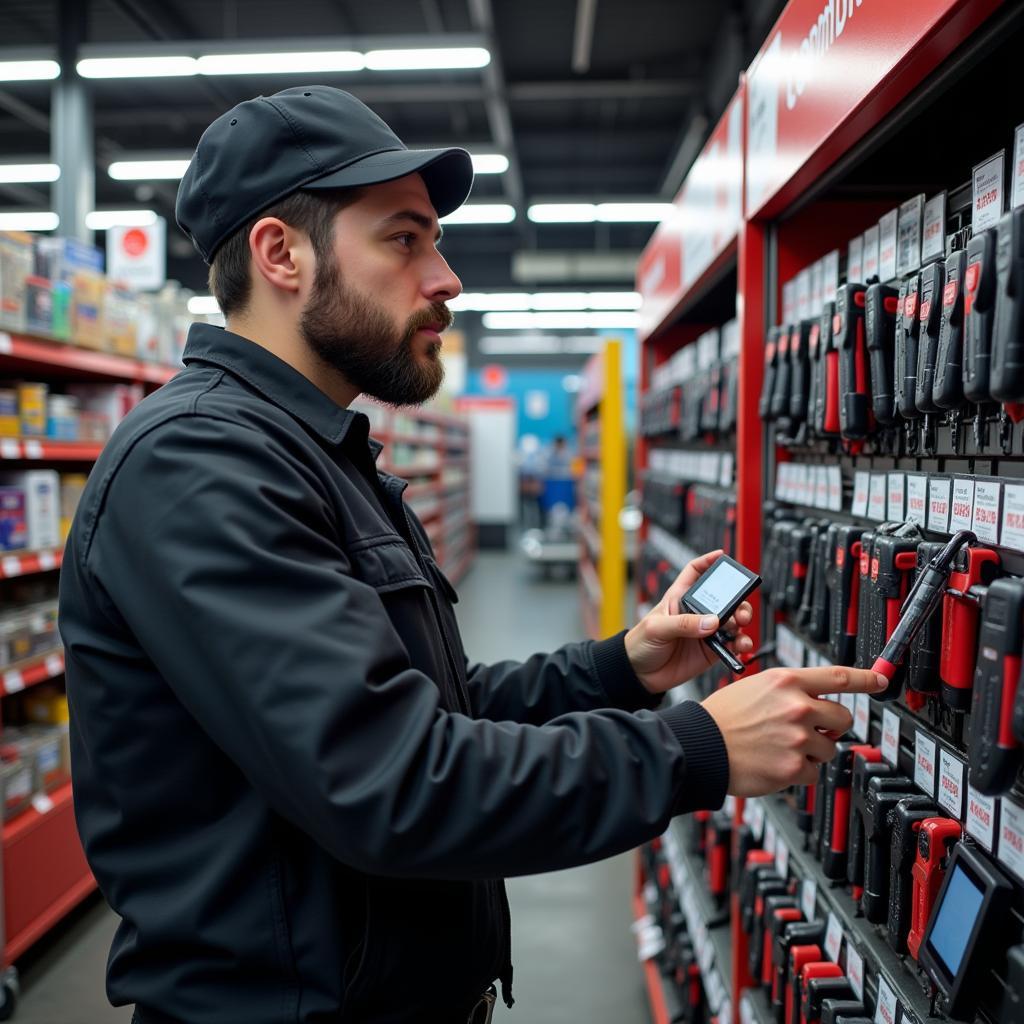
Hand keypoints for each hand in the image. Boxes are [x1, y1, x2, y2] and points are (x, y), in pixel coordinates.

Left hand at [624, 549, 753, 693]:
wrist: (639, 675)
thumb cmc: (639, 644)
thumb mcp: (656, 628)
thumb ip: (683, 624)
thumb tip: (711, 622)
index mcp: (680, 598)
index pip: (695, 572)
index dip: (708, 562)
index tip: (722, 555)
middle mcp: (696, 613)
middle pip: (724, 598)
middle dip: (737, 600)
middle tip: (741, 611)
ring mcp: (705, 631)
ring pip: (732, 622)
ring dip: (742, 624)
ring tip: (740, 630)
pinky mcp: (710, 650)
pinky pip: (731, 645)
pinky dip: (739, 646)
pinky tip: (739, 648)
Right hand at [700, 666, 889, 795]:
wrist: (699, 745)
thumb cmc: (723, 717)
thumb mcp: (756, 687)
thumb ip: (791, 693)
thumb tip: (821, 709)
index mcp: (786, 681)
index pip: (839, 677)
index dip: (866, 679)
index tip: (882, 681)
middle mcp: (796, 706)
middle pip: (843, 716)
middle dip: (831, 726)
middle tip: (809, 730)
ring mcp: (797, 737)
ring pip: (830, 748)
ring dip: (813, 751)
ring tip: (781, 748)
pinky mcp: (794, 767)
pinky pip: (815, 773)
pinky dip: (800, 772)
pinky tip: (776, 764)